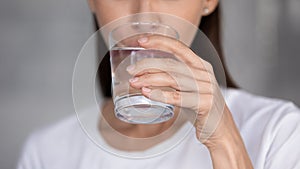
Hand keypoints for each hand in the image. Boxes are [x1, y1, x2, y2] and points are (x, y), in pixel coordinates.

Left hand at [126, 35, 252, 168]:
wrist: (222, 129)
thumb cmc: (201, 106)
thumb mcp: (190, 86)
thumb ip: (174, 76)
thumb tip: (144, 73)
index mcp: (201, 65)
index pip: (179, 47)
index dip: (159, 41)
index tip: (141, 41)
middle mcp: (204, 73)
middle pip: (171, 63)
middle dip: (148, 64)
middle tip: (131, 70)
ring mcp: (206, 88)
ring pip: (173, 78)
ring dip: (150, 79)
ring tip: (134, 82)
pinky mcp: (205, 104)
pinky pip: (178, 97)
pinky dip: (160, 95)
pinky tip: (147, 93)